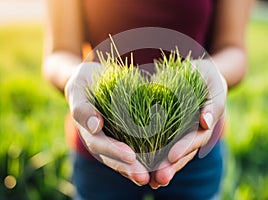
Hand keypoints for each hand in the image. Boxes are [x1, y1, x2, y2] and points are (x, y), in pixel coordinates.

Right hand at [64, 62, 149, 185]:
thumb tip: (96, 126)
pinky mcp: (125, 134)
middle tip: (143, 177)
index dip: (114, 150)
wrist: (95, 77)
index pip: (100, 143)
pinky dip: (145, 158)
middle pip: (112, 157)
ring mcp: (111, 138)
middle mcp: (100, 138)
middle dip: (128, 168)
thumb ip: (82, 107)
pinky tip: (158, 164)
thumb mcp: (78, 88)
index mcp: (88, 129)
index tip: (130, 156)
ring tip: (152, 178)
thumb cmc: (85, 81)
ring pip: (123, 158)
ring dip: (137, 168)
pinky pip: (135, 148)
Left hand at [149, 59, 226, 188]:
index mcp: (205, 123)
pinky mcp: (165, 131)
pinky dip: (152, 156)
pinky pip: (158, 144)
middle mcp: (192, 133)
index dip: (185, 147)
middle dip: (172, 166)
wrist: (190, 72)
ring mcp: (179, 134)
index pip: (197, 138)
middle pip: (184, 153)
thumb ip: (213, 101)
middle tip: (160, 178)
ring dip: (162, 167)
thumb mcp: (212, 80)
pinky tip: (141, 167)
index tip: (172, 156)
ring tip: (151, 180)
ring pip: (171, 154)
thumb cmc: (204, 75)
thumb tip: (206, 122)